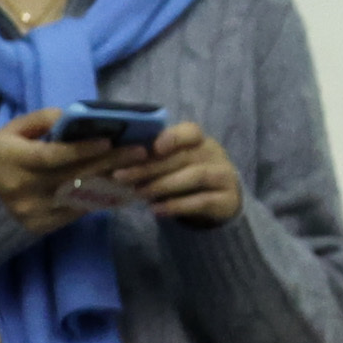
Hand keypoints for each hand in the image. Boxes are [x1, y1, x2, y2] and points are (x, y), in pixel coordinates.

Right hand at [0, 106, 127, 238]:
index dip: (81, 149)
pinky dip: (99, 198)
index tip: (109, 141)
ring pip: (81, 195)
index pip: (51, 156)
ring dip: (111, 181)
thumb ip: (40, 120)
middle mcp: (22, 188)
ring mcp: (32, 210)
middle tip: (140, 152)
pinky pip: (77, 211)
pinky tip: (118, 187)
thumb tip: (73, 116)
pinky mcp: (41, 226)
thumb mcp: (10, 131)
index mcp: (11, 160)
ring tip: (136, 169)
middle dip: (110, 162)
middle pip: (73, 174)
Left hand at [117, 120, 244, 229]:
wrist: (218, 202)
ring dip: (162, 185)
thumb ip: (151, 157)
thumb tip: (115, 158)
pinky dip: (176, 205)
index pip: (190, 131)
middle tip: (121, 177)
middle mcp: (214, 154)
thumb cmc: (184, 175)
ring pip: (195, 176)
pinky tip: (156, 210)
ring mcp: (224, 176)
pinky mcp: (227, 200)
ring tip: (138, 193)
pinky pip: (202, 201)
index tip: (152, 148)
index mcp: (198, 141)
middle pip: (183, 157)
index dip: (172, 137)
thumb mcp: (170, 163)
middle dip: (149, 167)